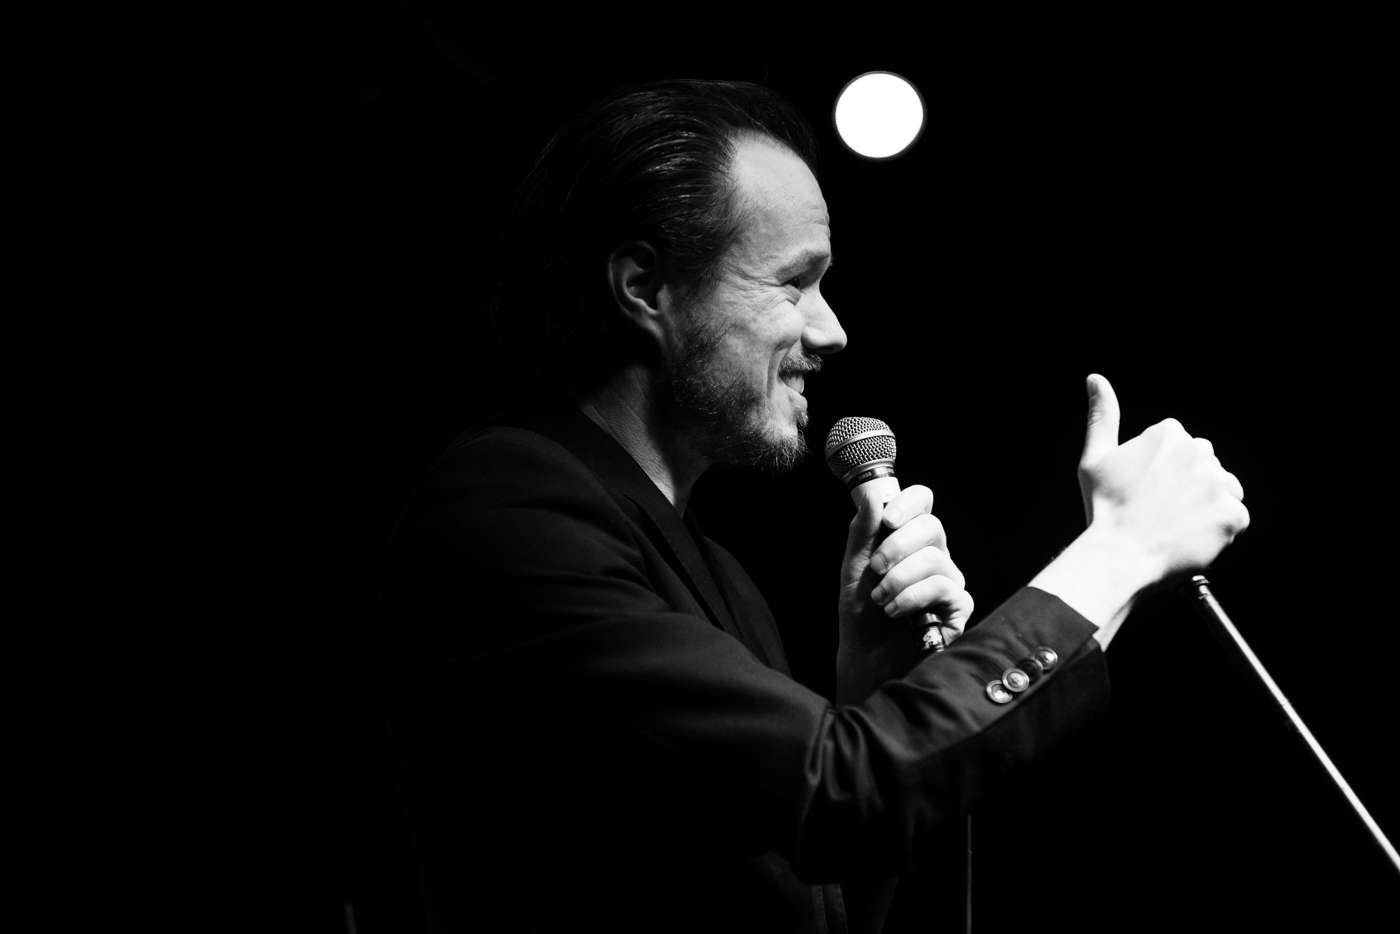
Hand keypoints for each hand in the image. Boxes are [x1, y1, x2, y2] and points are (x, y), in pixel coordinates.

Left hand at [837, 484, 972, 662]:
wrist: (865, 656)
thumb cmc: (862, 612)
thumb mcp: (854, 567)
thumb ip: (863, 532)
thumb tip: (875, 494)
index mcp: (911, 540)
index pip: (923, 502)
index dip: (908, 503)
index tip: (887, 520)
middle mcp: (935, 555)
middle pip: (932, 526)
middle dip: (896, 546)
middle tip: (876, 569)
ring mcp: (950, 580)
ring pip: (935, 558)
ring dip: (898, 579)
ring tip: (880, 599)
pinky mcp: (959, 607)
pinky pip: (944, 587)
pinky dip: (911, 597)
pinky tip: (895, 611)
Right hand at [1078, 373, 1249, 584]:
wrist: (1118, 557)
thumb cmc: (1104, 508)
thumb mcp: (1096, 457)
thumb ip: (1102, 415)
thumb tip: (1096, 378)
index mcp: (1170, 434)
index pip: (1179, 448)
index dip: (1160, 473)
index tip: (1145, 492)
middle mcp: (1200, 451)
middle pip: (1204, 466)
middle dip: (1187, 485)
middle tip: (1158, 511)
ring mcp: (1219, 484)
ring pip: (1222, 490)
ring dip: (1206, 505)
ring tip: (1175, 525)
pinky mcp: (1234, 515)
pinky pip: (1234, 518)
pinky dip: (1217, 530)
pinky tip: (1190, 537)